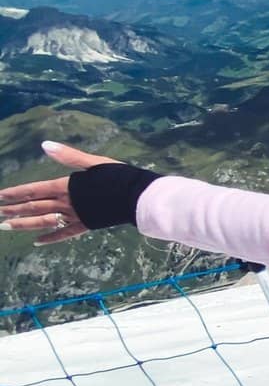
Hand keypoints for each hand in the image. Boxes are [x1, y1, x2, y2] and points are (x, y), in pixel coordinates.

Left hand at [0, 141, 120, 244]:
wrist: (138, 197)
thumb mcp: (94, 162)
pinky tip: (38, 242)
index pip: (34, 189)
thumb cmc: (119, 176)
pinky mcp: (86, 225)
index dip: (15, 193)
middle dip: (13, 210)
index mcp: (67, 185)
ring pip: (44, 221)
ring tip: (6, 227)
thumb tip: (45, 144)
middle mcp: (67, 203)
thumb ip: (68, 156)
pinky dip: (51, 237)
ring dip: (24, 224)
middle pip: (35, 207)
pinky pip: (65, 233)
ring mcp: (75, 216)